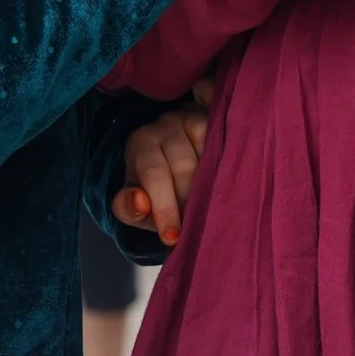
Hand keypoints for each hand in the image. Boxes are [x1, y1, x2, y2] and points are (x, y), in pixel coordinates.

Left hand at [110, 98, 210, 244]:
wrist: (182, 160)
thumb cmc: (157, 188)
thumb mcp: (138, 202)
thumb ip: (128, 208)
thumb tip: (139, 203)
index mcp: (140, 144)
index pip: (152, 174)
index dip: (164, 207)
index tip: (173, 236)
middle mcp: (164, 125)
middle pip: (182, 165)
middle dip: (189, 200)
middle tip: (196, 225)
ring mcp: (191, 119)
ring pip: (205, 155)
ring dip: (210, 187)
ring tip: (212, 210)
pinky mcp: (213, 119)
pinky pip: (221, 142)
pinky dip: (223, 165)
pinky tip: (226, 184)